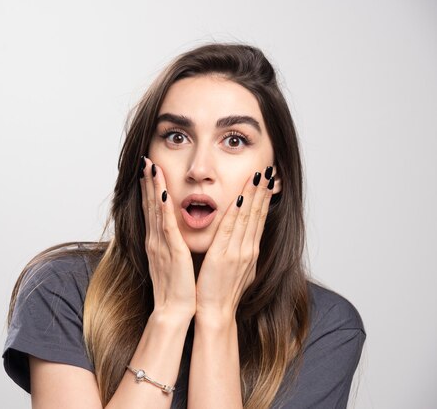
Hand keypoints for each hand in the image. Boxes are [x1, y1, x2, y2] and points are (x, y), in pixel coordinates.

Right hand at [140, 156, 195, 318]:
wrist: (173, 311)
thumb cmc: (176, 289)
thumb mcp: (172, 262)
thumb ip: (171, 246)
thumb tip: (173, 234)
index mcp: (157, 242)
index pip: (152, 210)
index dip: (149, 189)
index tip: (148, 171)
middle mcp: (155, 240)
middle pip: (149, 204)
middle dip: (147, 181)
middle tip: (144, 160)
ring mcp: (161, 244)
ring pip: (155, 209)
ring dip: (152, 186)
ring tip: (150, 166)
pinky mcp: (171, 251)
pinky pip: (166, 224)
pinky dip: (163, 206)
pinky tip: (162, 192)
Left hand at [196, 168, 275, 319]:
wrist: (216, 314)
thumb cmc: (221, 292)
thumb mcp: (235, 269)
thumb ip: (239, 252)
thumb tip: (243, 241)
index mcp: (249, 251)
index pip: (259, 219)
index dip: (263, 198)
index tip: (266, 180)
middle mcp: (248, 249)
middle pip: (257, 214)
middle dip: (262, 190)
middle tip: (267, 169)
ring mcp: (238, 252)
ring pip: (247, 218)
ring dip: (252, 195)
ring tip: (257, 175)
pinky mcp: (224, 257)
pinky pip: (230, 229)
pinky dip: (236, 212)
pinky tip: (238, 197)